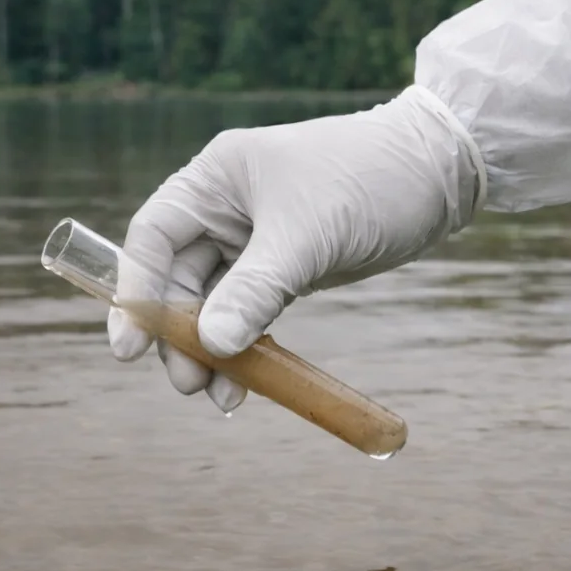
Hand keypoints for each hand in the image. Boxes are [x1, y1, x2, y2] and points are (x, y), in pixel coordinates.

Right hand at [107, 84, 485, 412]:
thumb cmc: (368, 180)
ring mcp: (255, 237)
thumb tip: (213, 346)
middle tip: (189, 385)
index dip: (136, 293)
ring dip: (213, 349)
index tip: (130, 349)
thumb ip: (255, 290)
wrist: (440, 173)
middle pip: (177, 278)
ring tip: (221, 397)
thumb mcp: (307, 237)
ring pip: (213, 301)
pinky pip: (251, 309)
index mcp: (216, 178)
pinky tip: (251, 382)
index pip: (153, 237)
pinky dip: (247, 344)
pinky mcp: (286, 264)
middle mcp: (226, 205)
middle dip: (179, 335)